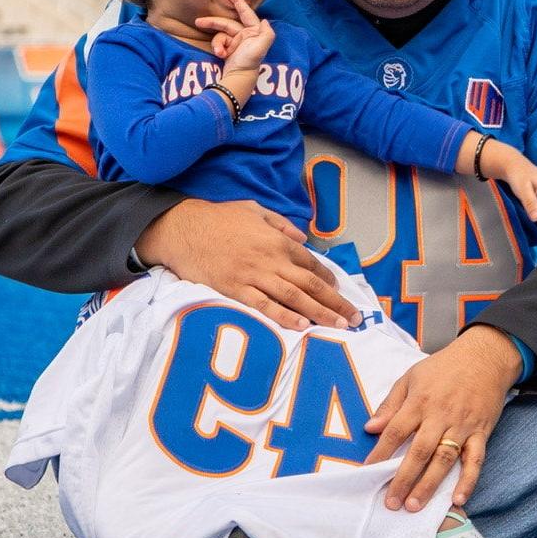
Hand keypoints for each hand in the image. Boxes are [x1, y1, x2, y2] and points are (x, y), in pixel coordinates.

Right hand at [135, 198, 354, 329]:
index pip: (311, 263)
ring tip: (338, 326)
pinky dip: (283, 317)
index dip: (328, 278)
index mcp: (277, 240)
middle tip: (353, 317)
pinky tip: (301, 327)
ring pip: (293, 298)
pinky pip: (263, 307)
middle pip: (310, 284)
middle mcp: (270, 260)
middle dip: (334, 302)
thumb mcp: (255, 210)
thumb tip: (303, 239)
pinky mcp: (234, 290)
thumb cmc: (219, 218)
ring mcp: (253, 276)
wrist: (183, 228)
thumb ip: (281, 224)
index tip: (339, 291)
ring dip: (318, 313)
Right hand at [196, 0, 272, 75]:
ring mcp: (236, 41)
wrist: (239, 76)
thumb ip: (267, 32)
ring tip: (219, 52)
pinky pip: (219, 43)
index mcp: (254, 30)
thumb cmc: (251, 60)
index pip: (245, 13)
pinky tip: (220, 55)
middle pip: (226, 23)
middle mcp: (245, 33)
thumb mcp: (262, 46)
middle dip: (212, 23)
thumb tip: (265, 20)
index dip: (238, 2)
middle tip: (198, 22)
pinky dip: (218, 48)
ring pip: (220, 34)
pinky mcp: (228, 48)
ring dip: (217, 43)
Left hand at [364, 324, 518, 513]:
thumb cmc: (444, 367)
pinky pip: (476, 459)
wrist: (485, 356)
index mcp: (420, 401)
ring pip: (444, 459)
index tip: (367, 472)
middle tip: (392, 503)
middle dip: (403, 479)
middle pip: (419, 451)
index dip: (380, 453)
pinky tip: (458, 499)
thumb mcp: (411, 377)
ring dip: (430, 484)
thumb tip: (370, 428)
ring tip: (415, 505)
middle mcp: (440, 415)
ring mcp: (463, 425)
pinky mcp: (481, 432)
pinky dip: (468, 480)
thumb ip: (390, 404)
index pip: (395, 432)